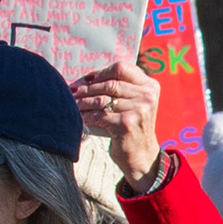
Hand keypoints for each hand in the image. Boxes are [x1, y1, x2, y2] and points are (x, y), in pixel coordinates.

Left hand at [72, 55, 173, 194]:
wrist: (142, 155)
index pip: (121, 68)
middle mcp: (147, 96)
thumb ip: (121, 87)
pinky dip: (86, 116)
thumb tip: (86, 79)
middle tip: (72, 90)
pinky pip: (99, 115)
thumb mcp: (135, 103)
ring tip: (72, 103)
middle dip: (87, 88)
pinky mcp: (127, 124)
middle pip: (109, 84)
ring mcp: (139, 110)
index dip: (101, 72)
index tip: (86, 79)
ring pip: (102, 100)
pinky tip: (79, 116)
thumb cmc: (132, 126)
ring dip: (83, 101)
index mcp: (150, 86)